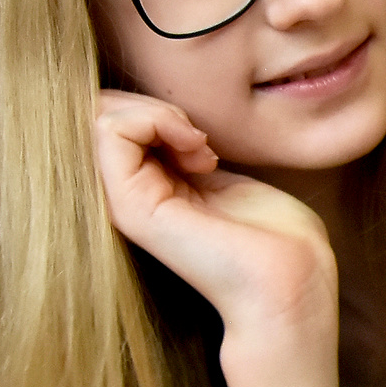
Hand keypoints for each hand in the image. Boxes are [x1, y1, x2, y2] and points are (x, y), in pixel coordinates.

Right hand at [92, 91, 336, 337]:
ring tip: (198, 145)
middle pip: (97, 117)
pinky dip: (157, 120)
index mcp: (142, 192)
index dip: (152, 113)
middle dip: (149, 107)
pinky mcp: (130, 206)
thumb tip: (164, 120)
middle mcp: (123, 198)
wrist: (288, 279)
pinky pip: (111, 131)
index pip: (112, 124)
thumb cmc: (272, 234)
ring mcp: (121, 204)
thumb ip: (182, 152)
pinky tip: (196, 150)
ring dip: (157, 113)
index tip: (200, 140)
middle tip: (197, 139)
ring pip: (100, 118)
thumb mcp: (216, 176)